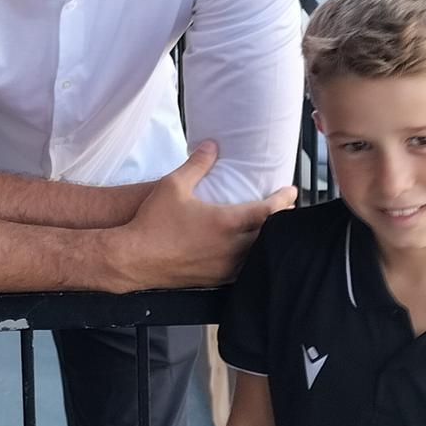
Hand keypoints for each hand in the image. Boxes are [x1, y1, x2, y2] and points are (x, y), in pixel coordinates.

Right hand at [109, 142, 295, 292]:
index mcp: (226, 223)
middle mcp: (231, 247)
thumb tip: (211, 146)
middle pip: (268, 235)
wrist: (134, 258)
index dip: (283, 200)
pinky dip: (251, 259)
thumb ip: (197, 164)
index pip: (267, 211)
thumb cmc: (152, 222)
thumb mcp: (173, 185)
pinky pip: (242, 270)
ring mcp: (224, 267)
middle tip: (284, 208)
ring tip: (267, 229)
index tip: (291, 192)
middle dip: (279, 221)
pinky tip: (247, 252)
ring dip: (266, 241)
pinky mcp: (215, 279)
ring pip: (258, 255)